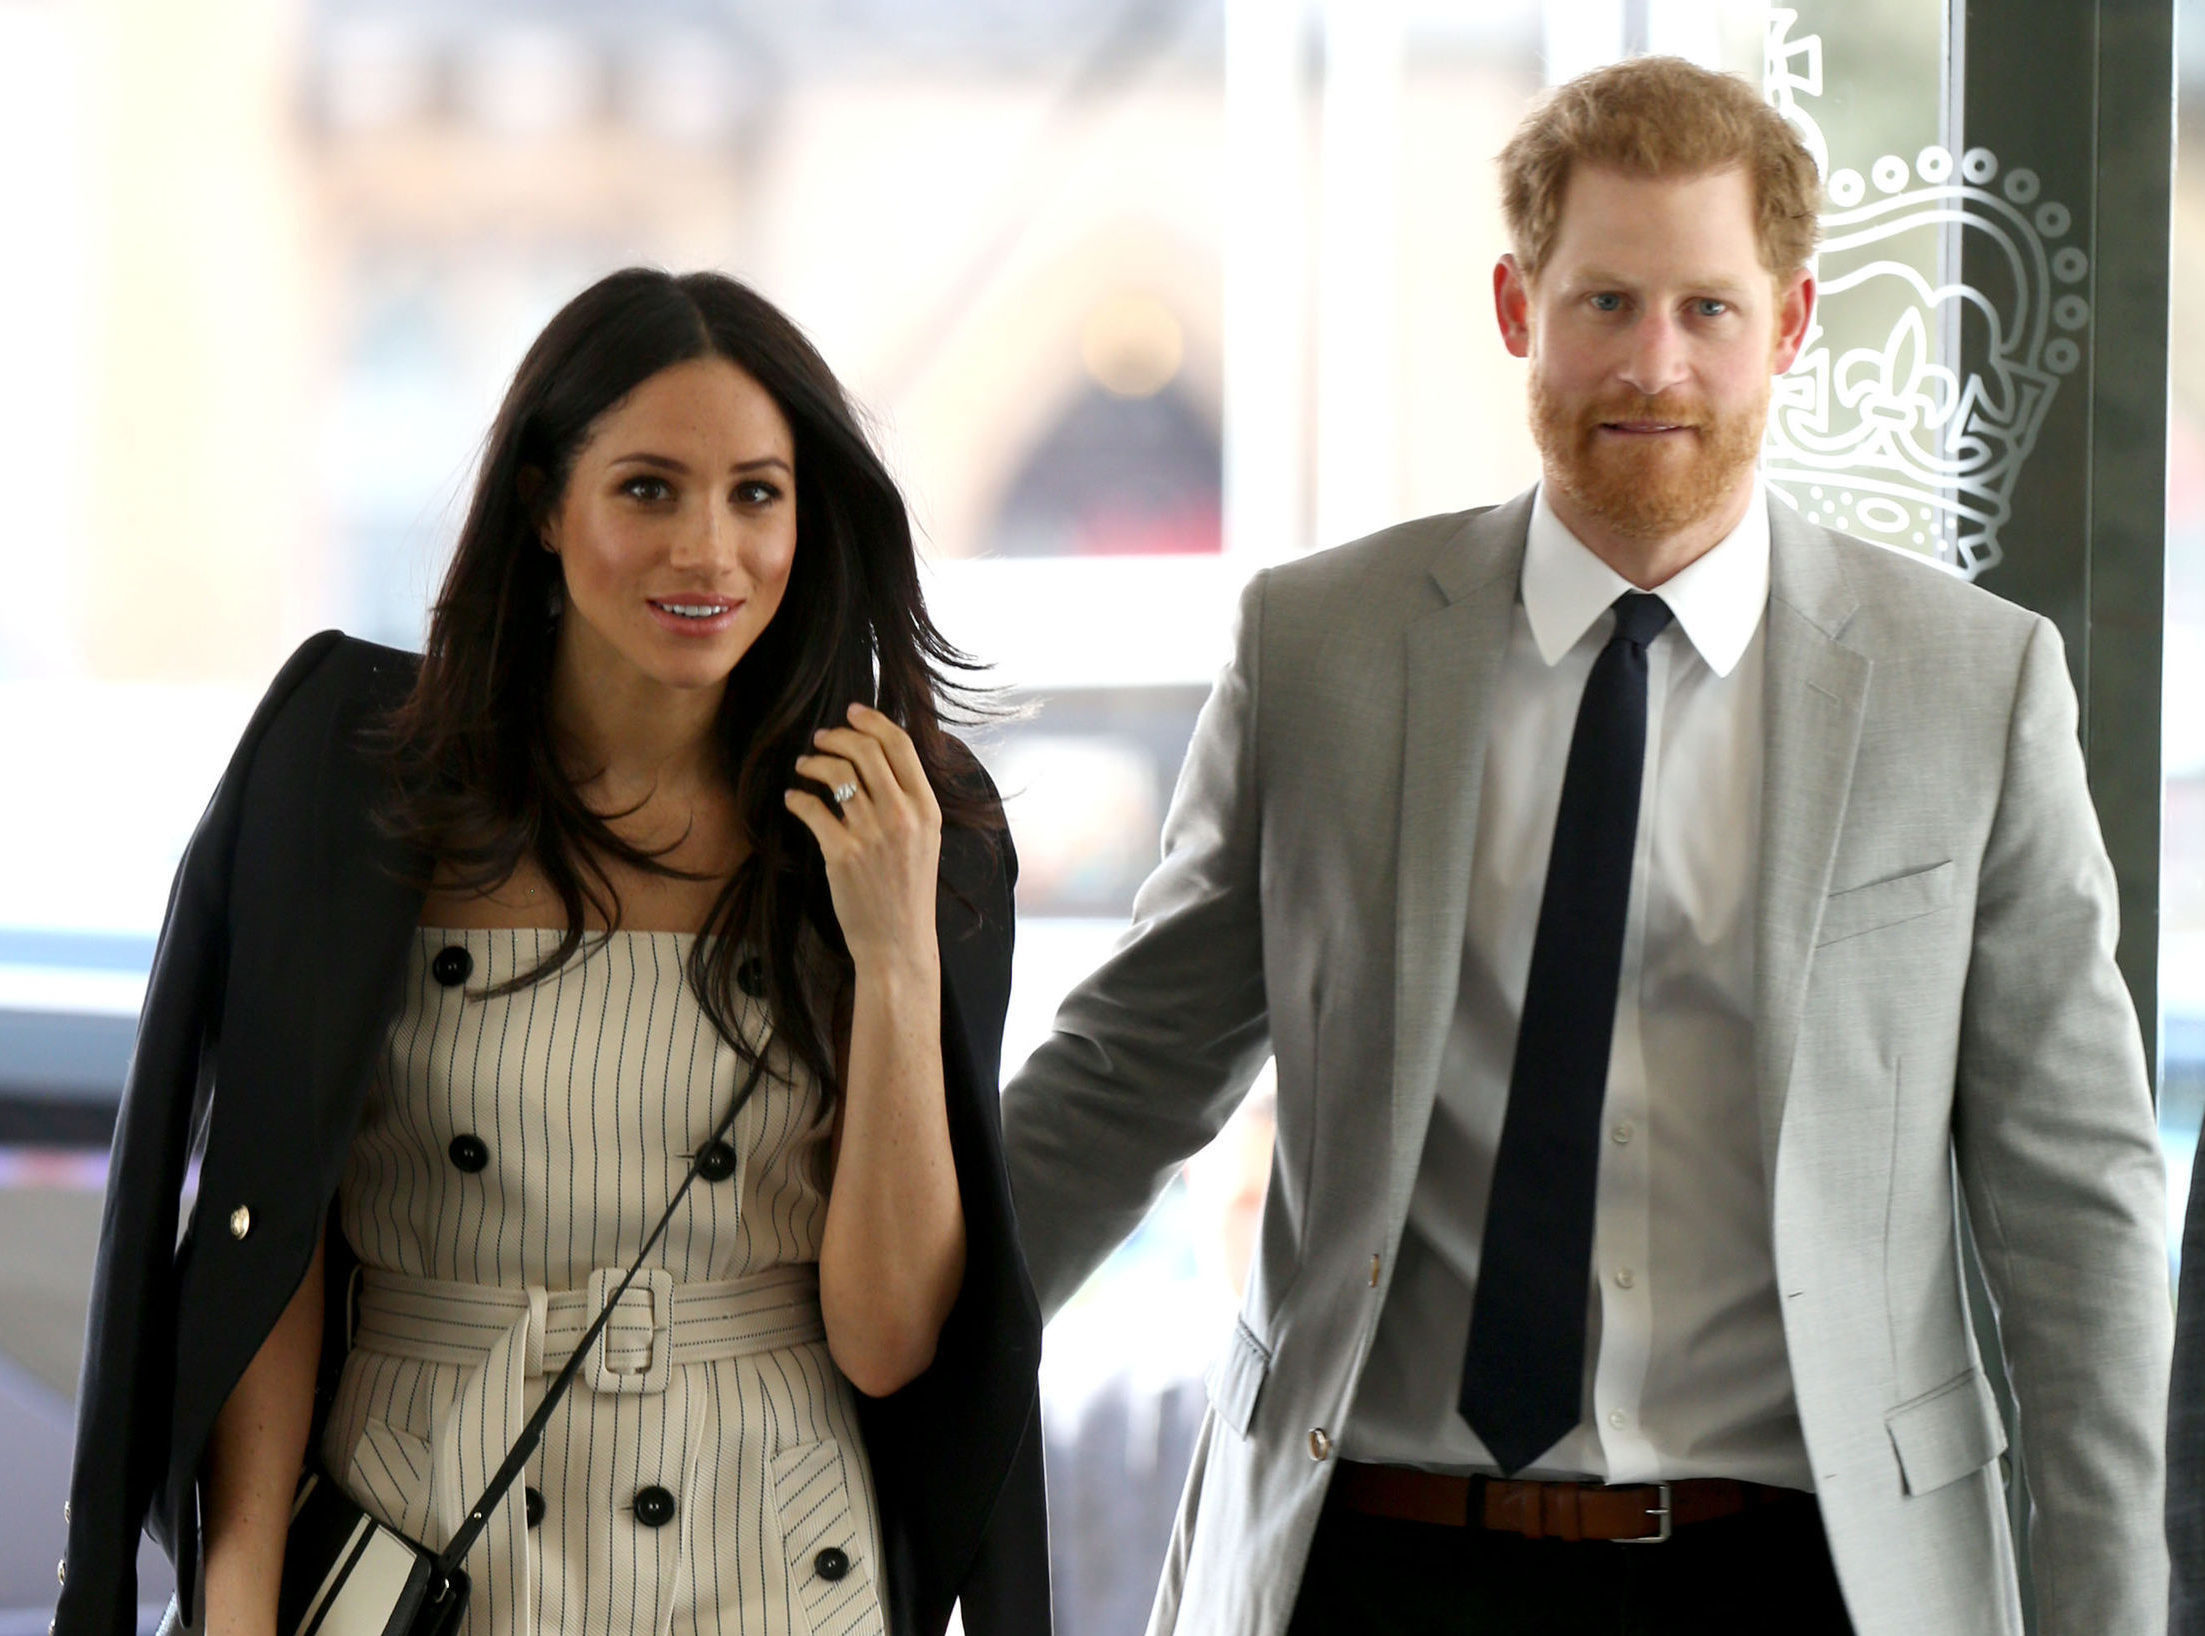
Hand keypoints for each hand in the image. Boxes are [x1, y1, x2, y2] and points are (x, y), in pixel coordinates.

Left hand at [786, 704, 941, 976]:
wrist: (898, 942)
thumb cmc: (908, 892)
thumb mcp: (925, 841)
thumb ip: (908, 801)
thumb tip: (879, 760)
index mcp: (927, 808)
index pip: (901, 745)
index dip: (872, 721)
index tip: (852, 712)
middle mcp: (903, 816)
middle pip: (866, 750)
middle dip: (837, 737)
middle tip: (820, 740)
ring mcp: (873, 833)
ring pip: (836, 774)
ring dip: (813, 763)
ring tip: (804, 767)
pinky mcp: (843, 853)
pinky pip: (812, 808)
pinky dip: (797, 797)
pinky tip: (793, 799)